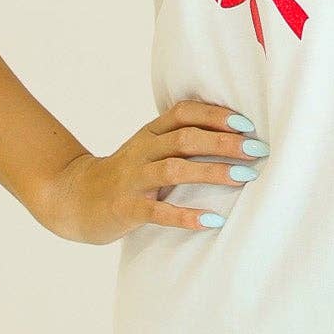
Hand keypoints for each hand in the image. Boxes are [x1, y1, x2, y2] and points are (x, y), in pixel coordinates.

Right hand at [34, 99, 266, 242]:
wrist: (76, 198)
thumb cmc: (127, 174)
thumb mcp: (149, 149)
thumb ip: (181, 140)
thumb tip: (235, 136)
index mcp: (150, 132)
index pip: (184, 113)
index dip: (215, 115)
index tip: (246, 124)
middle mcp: (142, 150)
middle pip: (185, 139)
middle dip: (224, 142)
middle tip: (257, 150)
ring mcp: (133, 179)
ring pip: (175, 169)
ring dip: (212, 172)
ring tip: (243, 177)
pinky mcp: (127, 208)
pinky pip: (158, 211)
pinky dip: (186, 216)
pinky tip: (212, 220)